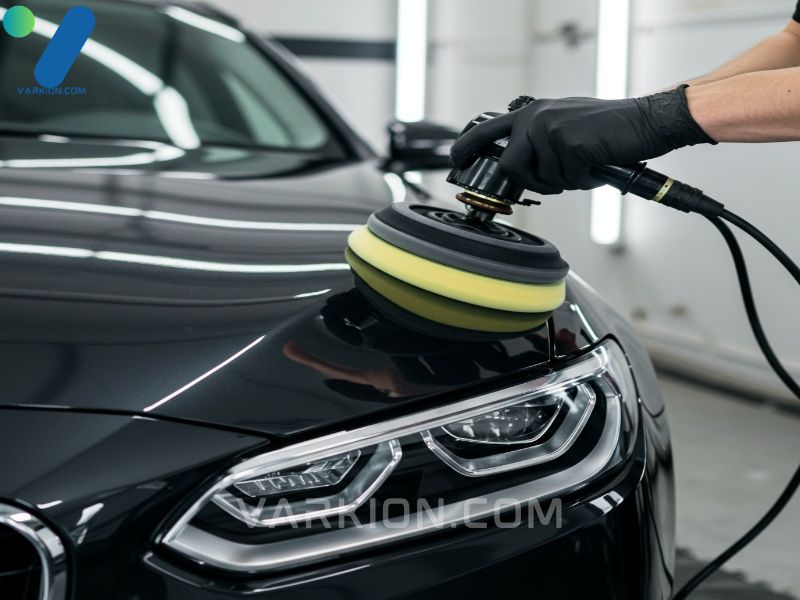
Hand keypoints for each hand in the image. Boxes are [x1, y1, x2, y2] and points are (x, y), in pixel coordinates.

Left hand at [450, 86, 714, 194]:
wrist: (642, 123)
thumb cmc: (604, 132)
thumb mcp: (561, 127)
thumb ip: (535, 142)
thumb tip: (513, 169)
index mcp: (531, 112)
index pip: (487, 130)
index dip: (466, 147)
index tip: (455, 161)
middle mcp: (534, 117)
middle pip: (509, 167)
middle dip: (531, 182)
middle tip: (558, 179)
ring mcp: (548, 129)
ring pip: (538, 179)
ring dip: (561, 182)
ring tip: (582, 166)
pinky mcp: (566, 143)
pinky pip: (564, 181)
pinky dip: (581, 181)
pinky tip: (595, 164)